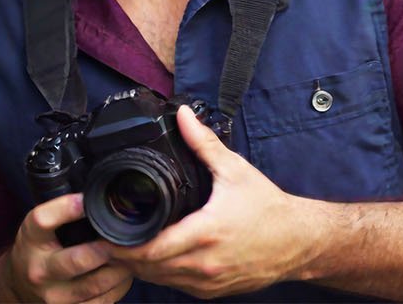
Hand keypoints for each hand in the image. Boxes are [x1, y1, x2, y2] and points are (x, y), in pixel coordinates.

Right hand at [8, 193, 133, 303]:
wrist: (18, 288)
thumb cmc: (35, 251)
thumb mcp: (37, 230)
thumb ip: (60, 216)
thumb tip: (95, 199)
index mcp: (30, 241)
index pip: (43, 220)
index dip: (66, 208)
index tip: (86, 201)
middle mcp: (40, 270)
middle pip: (76, 260)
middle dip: (104, 250)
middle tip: (121, 240)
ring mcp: (55, 296)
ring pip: (96, 284)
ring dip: (119, 269)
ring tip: (129, 256)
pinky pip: (103, 301)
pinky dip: (118, 287)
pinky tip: (122, 275)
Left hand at [106, 107, 314, 297]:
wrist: (301, 242)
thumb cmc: (269, 208)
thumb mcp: (235, 170)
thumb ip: (203, 143)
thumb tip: (182, 116)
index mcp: (205, 233)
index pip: (150, 248)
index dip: (121, 243)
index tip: (103, 231)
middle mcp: (205, 262)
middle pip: (148, 268)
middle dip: (121, 255)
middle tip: (102, 238)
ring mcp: (210, 281)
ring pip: (160, 281)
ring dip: (137, 268)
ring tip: (118, 248)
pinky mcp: (214, 290)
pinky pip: (177, 286)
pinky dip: (159, 275)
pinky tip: (150, 260)